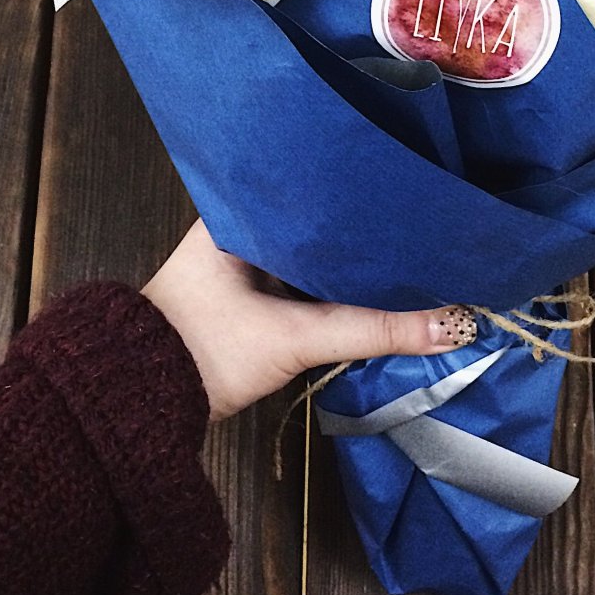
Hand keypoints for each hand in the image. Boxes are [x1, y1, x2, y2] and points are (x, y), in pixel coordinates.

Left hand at [142, 219, 476, 420]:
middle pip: (317, 222)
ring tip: (406, 250)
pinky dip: (332, 287)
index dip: (360, 193)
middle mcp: (238, 227)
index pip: (313, 188)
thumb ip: (374, 330)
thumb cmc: (205, 351)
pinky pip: (302, 280)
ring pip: (311, 254)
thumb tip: (453, 324)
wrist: (140, 407)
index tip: (408, 191)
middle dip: (361, 230)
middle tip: (419, 223)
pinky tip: (369, 287)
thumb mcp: (296, 337)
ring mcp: (241, 263)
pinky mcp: (246, 297)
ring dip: (347, 262)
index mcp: (238, 212)